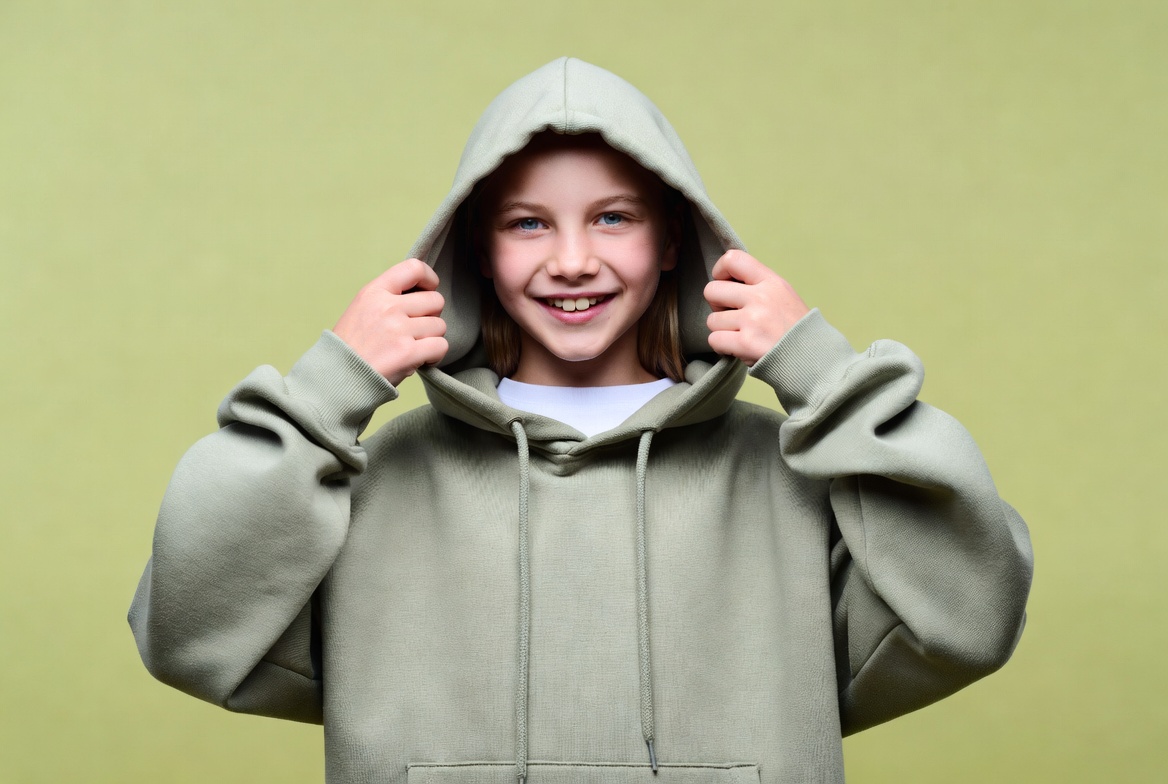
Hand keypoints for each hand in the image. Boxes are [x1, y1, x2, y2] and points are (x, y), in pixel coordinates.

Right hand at [333, 258, 447, 385]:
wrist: (338, 378)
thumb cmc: (351, 347)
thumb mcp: (361, 310)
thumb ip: (388, 298)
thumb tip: (423, 294)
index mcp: (374, 292)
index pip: (413, 268)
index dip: (429, 279)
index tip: (429, 291)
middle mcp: (386, 306)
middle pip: (436, 300)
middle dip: (433, 316)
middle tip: (418, 330)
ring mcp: (398, 329)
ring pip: (440, 326)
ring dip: (432, 339)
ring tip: (415, 348)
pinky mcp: (407, 352)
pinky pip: (441, 346)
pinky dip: (435, 356)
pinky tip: (421, 360)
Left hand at [703, 250, 809, 365]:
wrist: (812, 358)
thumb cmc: (793, 328)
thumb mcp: (783, 295)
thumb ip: (757, 285)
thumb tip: (725, 280)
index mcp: (771, 282)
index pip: (733, 259)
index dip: (719, 270)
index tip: (724, 283)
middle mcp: (761, 297)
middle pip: (711, 290)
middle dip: (716, 305)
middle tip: (732, 315)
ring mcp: (753, 320)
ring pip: (711, 320)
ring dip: (721, 330)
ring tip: (741, 334)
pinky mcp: (746, 343)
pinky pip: (714, 340)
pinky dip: (722, 347)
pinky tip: (738, 348)